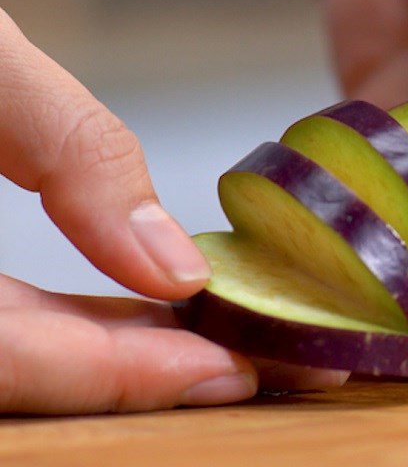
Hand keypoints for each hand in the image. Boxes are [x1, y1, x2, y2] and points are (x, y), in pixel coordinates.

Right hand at [0, 10, 344, 413]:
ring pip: (28, 356)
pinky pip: (22, 322)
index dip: (116, 378)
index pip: (7, 360)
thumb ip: (77, 153)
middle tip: (259, 361)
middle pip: (29, 372)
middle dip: (146, 374)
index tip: (227, 370)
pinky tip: (160, 305)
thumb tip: (176, 267)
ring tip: (230, 337)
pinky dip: (90, 324)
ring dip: (126, 355)